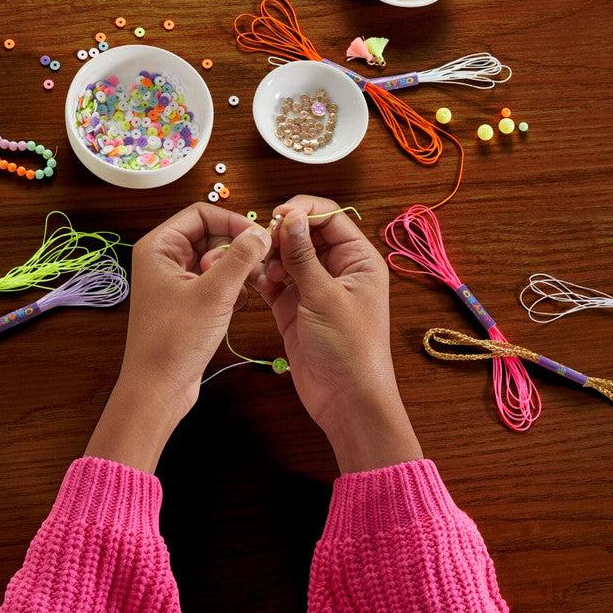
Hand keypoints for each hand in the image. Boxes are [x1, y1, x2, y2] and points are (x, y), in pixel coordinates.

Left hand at [85, 203, 270, 471]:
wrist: (158, 389)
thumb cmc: (174, 341)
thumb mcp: (214, 293)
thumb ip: (240, 257)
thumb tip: (261, 233)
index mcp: (159, 247)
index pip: (201, 213)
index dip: (232, 222)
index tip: (257, 239)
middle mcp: (164, 260)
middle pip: (211, 236)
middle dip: (237, 250)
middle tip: (257, 269)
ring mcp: (175, 283)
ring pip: (217, 261)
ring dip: (237, 272)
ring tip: (246, 291)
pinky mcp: (187, 303)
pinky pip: (216, 283)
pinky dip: (232, 290)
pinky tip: (238, 307)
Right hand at [253, 195, 421, 473]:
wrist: (346, 401)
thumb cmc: (349, 349)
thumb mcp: (325, 296)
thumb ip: (304, 255)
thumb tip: (291, 216)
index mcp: (359, 260)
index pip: (331, 218)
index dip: (304, 212)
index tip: (277, 216)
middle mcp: (338, 271)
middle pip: (306, 234)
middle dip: (282, 234)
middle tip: (263, 244)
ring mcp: (315, 290)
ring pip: (287, 257)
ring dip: (270, 256)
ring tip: (259, 267)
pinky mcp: (295, 309)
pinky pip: (276, 282)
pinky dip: (263, 277)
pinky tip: (253, 278)